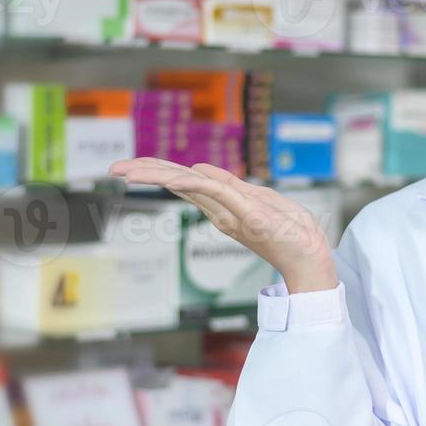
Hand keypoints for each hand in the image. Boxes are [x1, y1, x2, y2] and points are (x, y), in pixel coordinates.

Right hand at [108, 157, 337, 292]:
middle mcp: (221, 210)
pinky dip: (197, 185)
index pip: (184, 182)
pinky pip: (219, 194)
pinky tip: (175, 177)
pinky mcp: (249, 215)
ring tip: (129, 171)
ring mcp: (232, 212)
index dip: (155, 171)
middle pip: (178, 183)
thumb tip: (199, 168)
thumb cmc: (291, 230)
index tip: (125, 167)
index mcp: (221, 204)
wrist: (311, 257)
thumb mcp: (258, 198)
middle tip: (114, 169)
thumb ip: (230, 184)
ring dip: (160, 177)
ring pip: (191, 187)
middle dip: (146, 174)